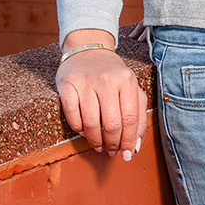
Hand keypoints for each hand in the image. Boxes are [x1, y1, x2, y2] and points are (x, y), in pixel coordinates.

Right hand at [56, 29, 147, 160]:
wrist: (87, 49)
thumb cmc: (112, 74)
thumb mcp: (130, 87)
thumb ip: (138, 114)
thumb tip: (136, 146)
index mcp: (127, 80)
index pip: (130, 118)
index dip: (129, 140)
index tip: (128, 154)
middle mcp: (107, 80)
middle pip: (111, 123)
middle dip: (113, 144)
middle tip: (112, 152)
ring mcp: (86, 82)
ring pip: (90, 123)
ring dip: (95, 140)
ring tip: (98, 145)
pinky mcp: (67, 85)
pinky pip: (72, 116)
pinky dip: (78, 129)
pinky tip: (83, 132)